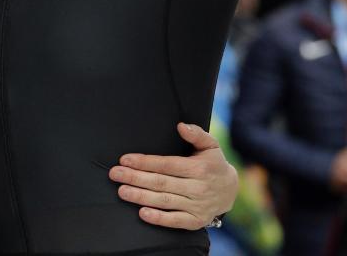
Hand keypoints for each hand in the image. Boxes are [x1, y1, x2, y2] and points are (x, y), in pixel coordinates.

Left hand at [109, 122, 238, 229]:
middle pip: (161, 182)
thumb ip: (197, 134)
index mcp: (199, 168)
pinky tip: (142, 213)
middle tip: (115, 174)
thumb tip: (181, 126)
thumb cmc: (213, 164)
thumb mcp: (211, 146)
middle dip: (136, 178)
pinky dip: (159, 218)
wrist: (231, 191)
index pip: (166, 164)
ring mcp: (197, 206)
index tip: (125, 160)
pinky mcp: (196, 221)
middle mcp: (198, 187)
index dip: (144, 162)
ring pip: (165, 201)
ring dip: (141, 196)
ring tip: (122, 191)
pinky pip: (175, 221)